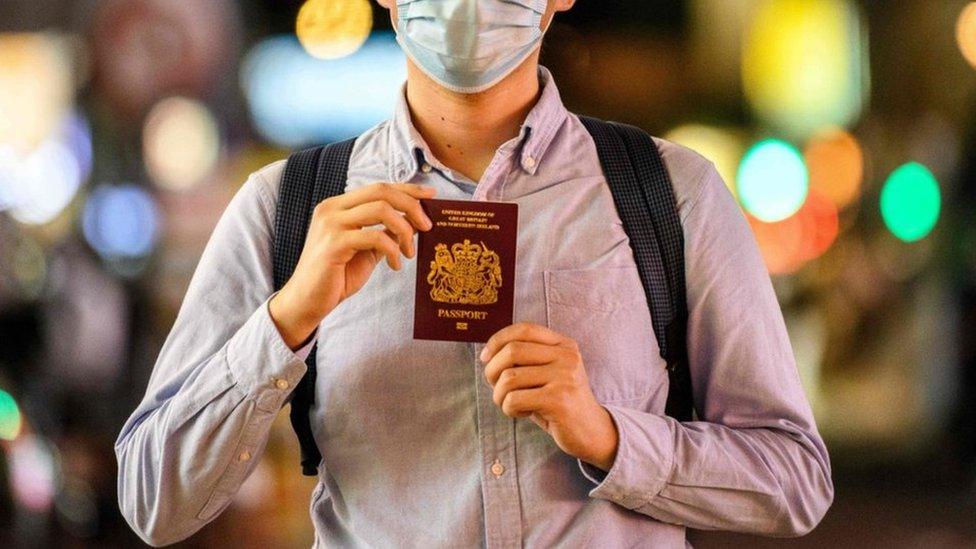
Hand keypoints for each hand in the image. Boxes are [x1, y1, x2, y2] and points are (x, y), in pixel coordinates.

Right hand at [270, 182, 436, 348]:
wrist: (307, 301)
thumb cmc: (336, 276)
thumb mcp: (366, 249)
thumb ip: (384, 233)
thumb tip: (414, 221)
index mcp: (338, 206)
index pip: (378, 188)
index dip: (407, 189)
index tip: (431, 195)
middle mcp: (332, 208)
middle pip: (381, 192)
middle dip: (411, 206)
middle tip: (427, 226)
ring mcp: (331, 224)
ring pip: (381, 210)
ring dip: (404, 230)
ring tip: (410, 251)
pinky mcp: (334, 244)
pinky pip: (375, 237)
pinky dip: (393, 250)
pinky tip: (396, 265)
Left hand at [480, 322, 618, 471]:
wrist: (592, 432)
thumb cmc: (560, 404)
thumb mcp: (547, 374)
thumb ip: (526, 360)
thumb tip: (488, 355)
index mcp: (564, 345)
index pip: (524, 329)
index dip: (498, 340)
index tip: (485, 358)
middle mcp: (567, 356)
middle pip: (512, 351)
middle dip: (493, 371)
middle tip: (497, 388)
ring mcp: (564, 377)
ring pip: (509, 378)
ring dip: (500, 396)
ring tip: (511, 404)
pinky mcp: (558, 400)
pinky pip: (514, 399)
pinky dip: (509, 409)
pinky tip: (523, 413)